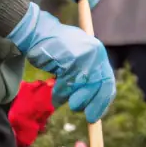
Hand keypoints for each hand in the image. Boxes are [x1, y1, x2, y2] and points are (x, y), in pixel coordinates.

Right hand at [7, 3, 114, 121]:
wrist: (38, 31)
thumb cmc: (56, 48)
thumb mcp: (76, 59)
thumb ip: (86, 75)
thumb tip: (91, 102)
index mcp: (98, 53)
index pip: (108, 82)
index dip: (103, 101)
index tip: (96, 115)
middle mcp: (95, 54)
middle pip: (98, 87)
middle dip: (91, 103)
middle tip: (81, 111)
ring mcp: (84, 56)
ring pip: (80, 87)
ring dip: (68, 96)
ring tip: (60, 95)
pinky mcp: (70, 60)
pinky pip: (66, 85)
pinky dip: (60, 93)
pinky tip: (55, 94)